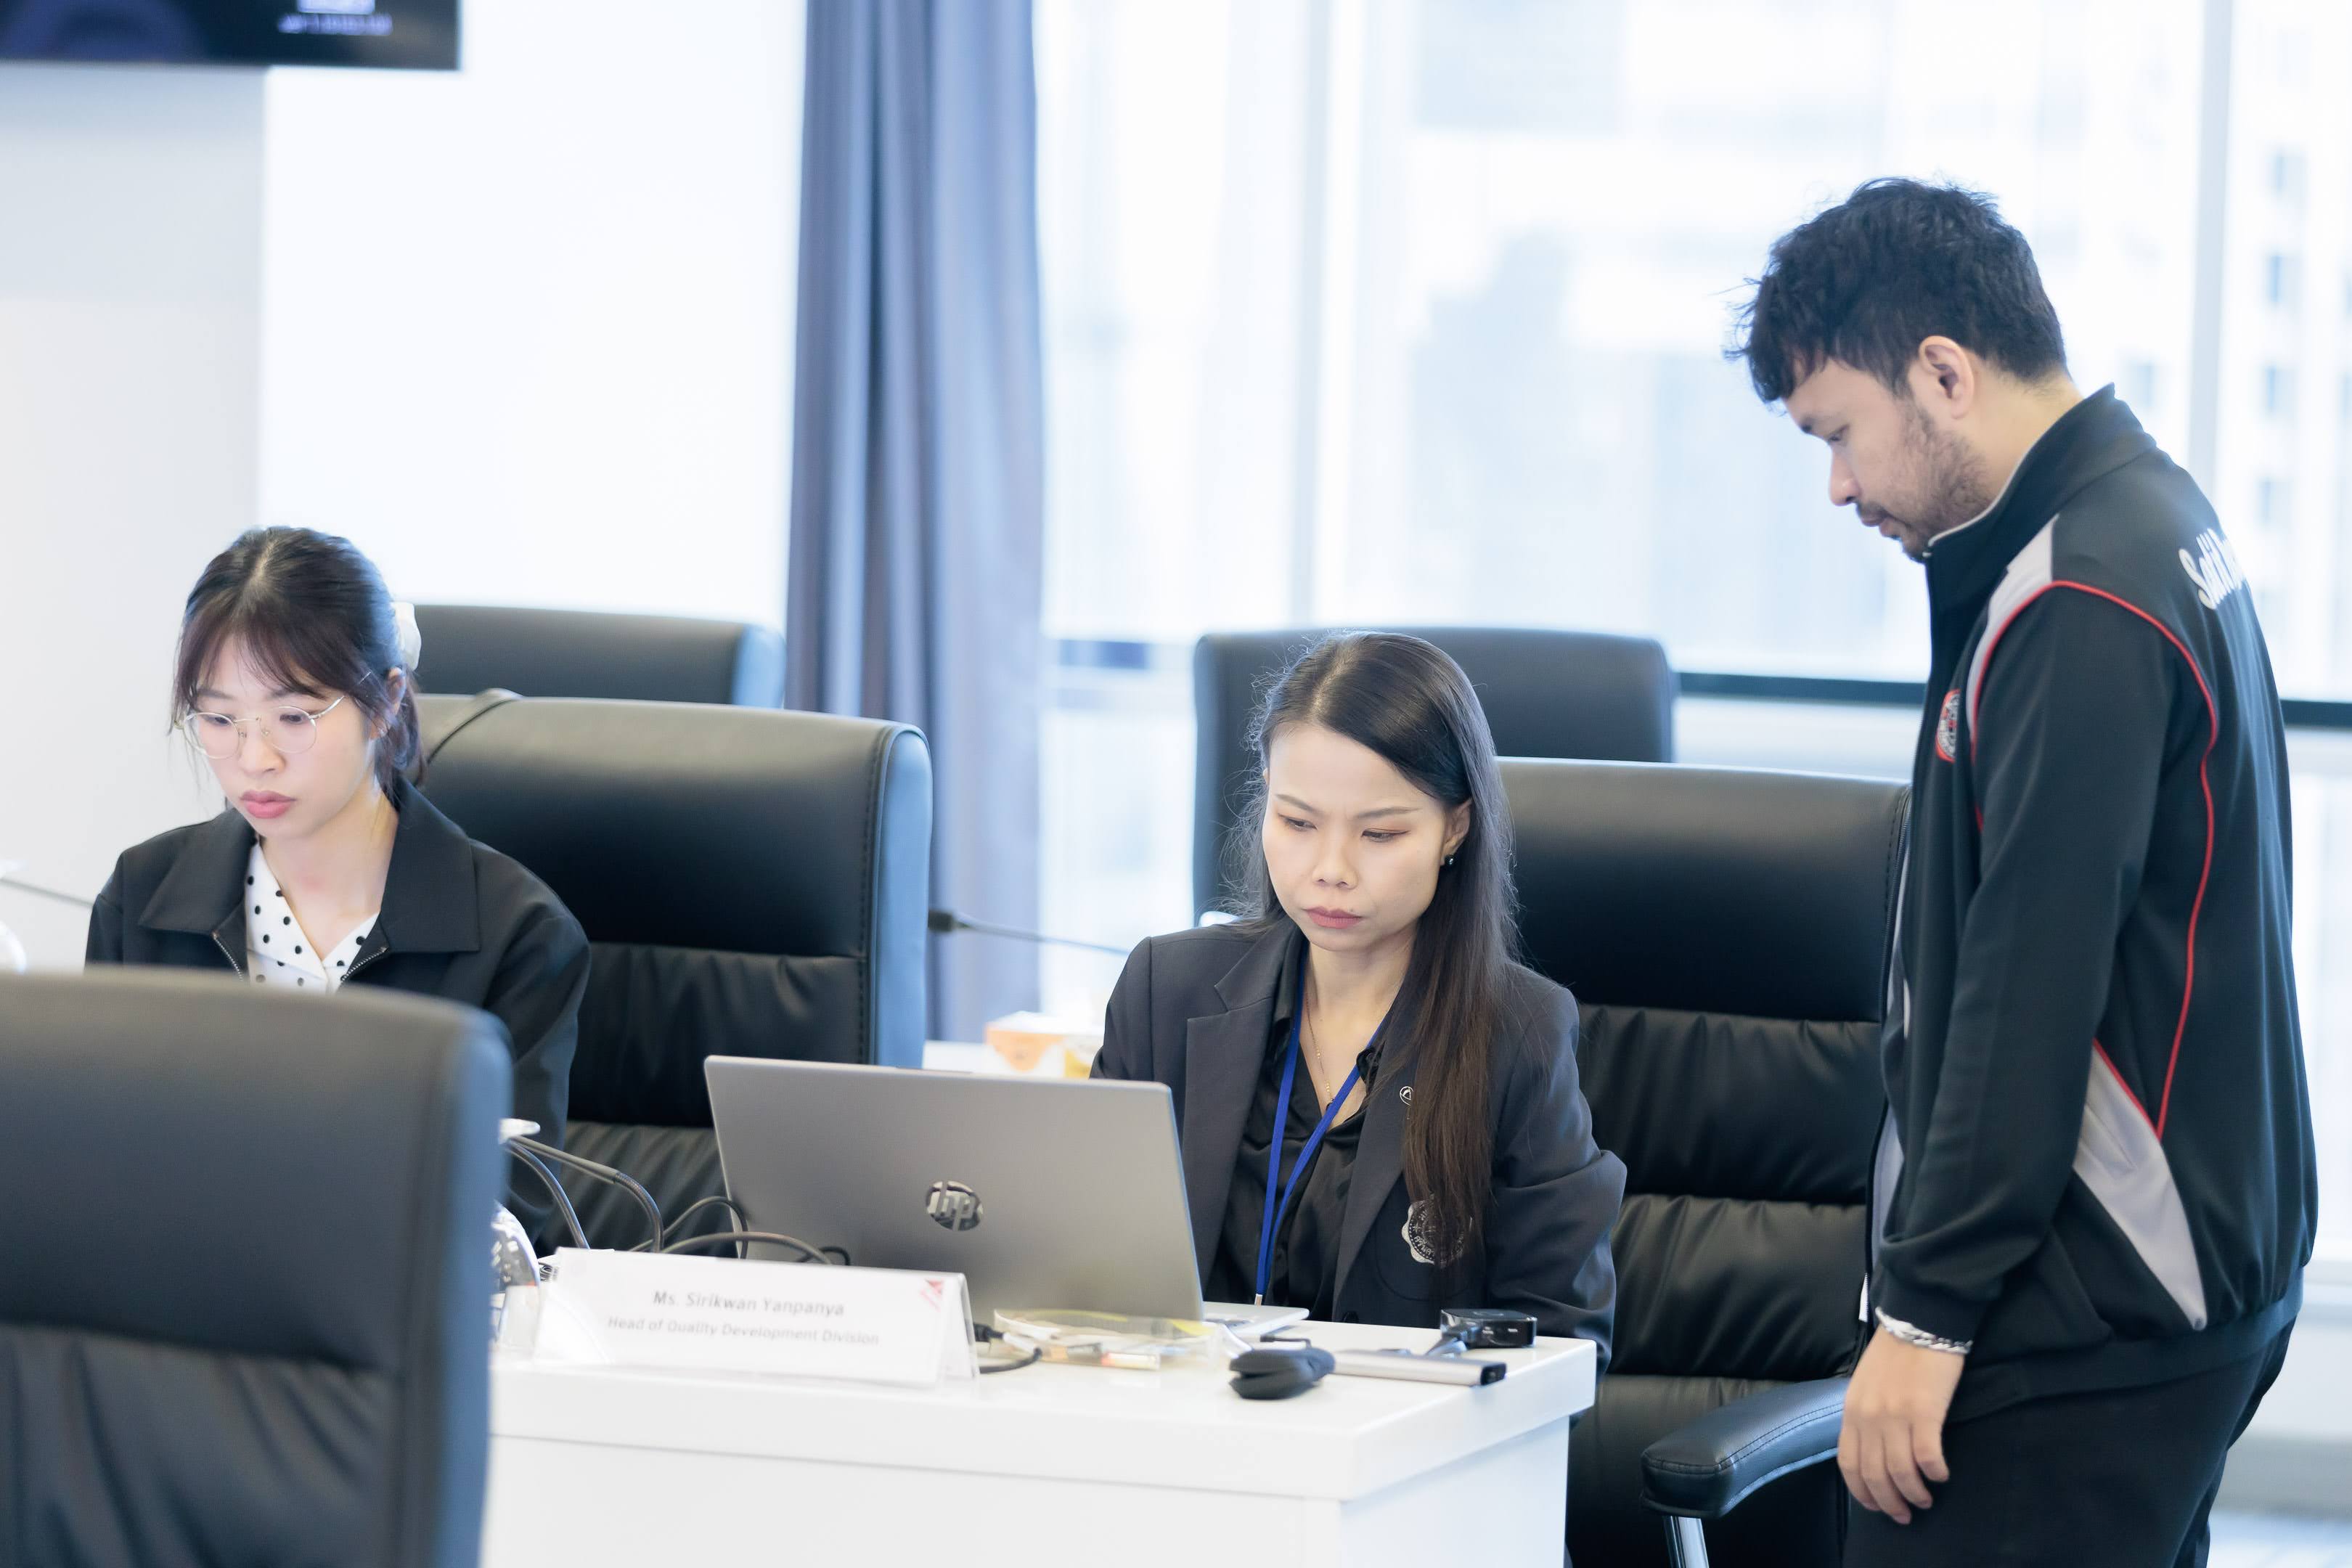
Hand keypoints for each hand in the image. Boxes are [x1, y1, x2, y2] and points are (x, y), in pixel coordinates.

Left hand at [1838, 1325, 1962, 1523]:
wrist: (1918, 1322)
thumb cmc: (1894, 1354)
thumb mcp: (1865, 1385)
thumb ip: (1864, 1415)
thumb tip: (1872, 1449)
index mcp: (1852, 1411)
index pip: (1849, 1464)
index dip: (1862, 1493)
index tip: (1877, 1507)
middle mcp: (1869, 1418)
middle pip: (1874, 1475)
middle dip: (1889, 1502)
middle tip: (1906, 1514)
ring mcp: (1895, 1415)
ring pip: (1900, 1472)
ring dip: (1914, 1493)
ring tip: (1926, 1499)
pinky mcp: (1924, 1412)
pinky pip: (1927, 1456)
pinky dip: (1934, 1472)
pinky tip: (1941, 1475)